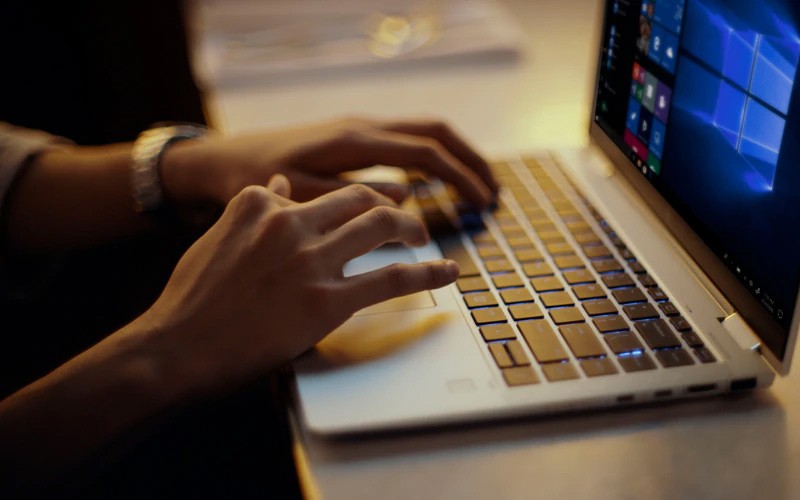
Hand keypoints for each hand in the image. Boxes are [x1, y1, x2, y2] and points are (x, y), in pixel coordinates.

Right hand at [136, 176, 458, 393]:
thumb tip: (277, 185)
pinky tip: (447, 271)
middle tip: (405, 219)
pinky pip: (391, 278)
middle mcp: (291, 223)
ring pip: (381, 227)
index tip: (368, 207)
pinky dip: (426, 272)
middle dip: (391, 205)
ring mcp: (311, 261)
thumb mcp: (218, 237)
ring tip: (425, 236)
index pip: (321, 190)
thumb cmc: (193, 298)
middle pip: (360, 198)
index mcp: (261, 203)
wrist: (178, 346)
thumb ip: (251, 208)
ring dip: (412, 229)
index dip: (353, 199)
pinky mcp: (327, 301)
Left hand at [160, 117, 497, 209]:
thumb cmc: (253, 177)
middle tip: (494, 194)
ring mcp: (357, 130)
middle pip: (434, 132)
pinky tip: (435, 184)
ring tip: (476, 189)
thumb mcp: (297, 195)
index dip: (459, 178)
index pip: (424, 153)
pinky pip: (402, 143)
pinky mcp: (350, 141)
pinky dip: (431, 159)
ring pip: (421, 134)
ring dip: (454, 158)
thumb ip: (349, 200)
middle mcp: (360, 127)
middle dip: (470, 160)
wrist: (220, 158)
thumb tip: (405, 200)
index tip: (483, 205)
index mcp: (352, 141)